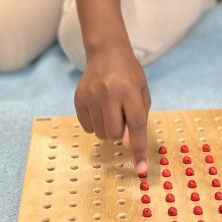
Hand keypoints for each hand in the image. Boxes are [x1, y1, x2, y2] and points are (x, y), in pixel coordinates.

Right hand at [74, 47, 151, 175]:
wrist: (106, 52)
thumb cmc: (129, 74)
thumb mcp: (142, 92)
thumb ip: (139, 119)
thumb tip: (128, 145)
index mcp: (129, 91)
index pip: (136, 126)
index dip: (139, 150)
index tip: (140, 169)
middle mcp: (108, 93)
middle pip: (115, 133)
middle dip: (121, 131)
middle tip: (121, 115)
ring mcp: (91, 96)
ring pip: (100, 133)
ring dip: (108, 128)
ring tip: (110, 110)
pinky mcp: (78, 98)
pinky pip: (87, 127)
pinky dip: (95, 124)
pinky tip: (99, 108)